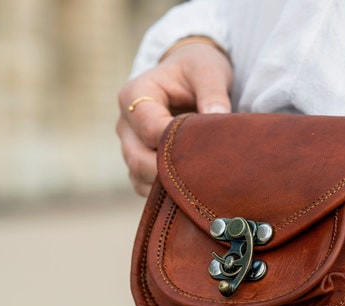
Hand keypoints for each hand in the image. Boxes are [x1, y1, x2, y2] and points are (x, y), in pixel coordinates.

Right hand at [116, 41, 232, 195]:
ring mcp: (129, 147)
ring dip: (168, 186)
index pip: (149, 129)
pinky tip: (192, 192)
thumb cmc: (196, 71)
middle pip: (138, 160)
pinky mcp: (138, 164)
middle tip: (205, 179)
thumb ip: (213, 93)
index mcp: (135, 95)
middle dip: (170, 172)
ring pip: (139, 177)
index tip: (205, 151)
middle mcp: (126, 124)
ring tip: (200, 186)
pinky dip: (165, 194)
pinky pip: (145, 187)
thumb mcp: (208, 71)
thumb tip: (219, 117)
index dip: (175, 144)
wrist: (188, 78)